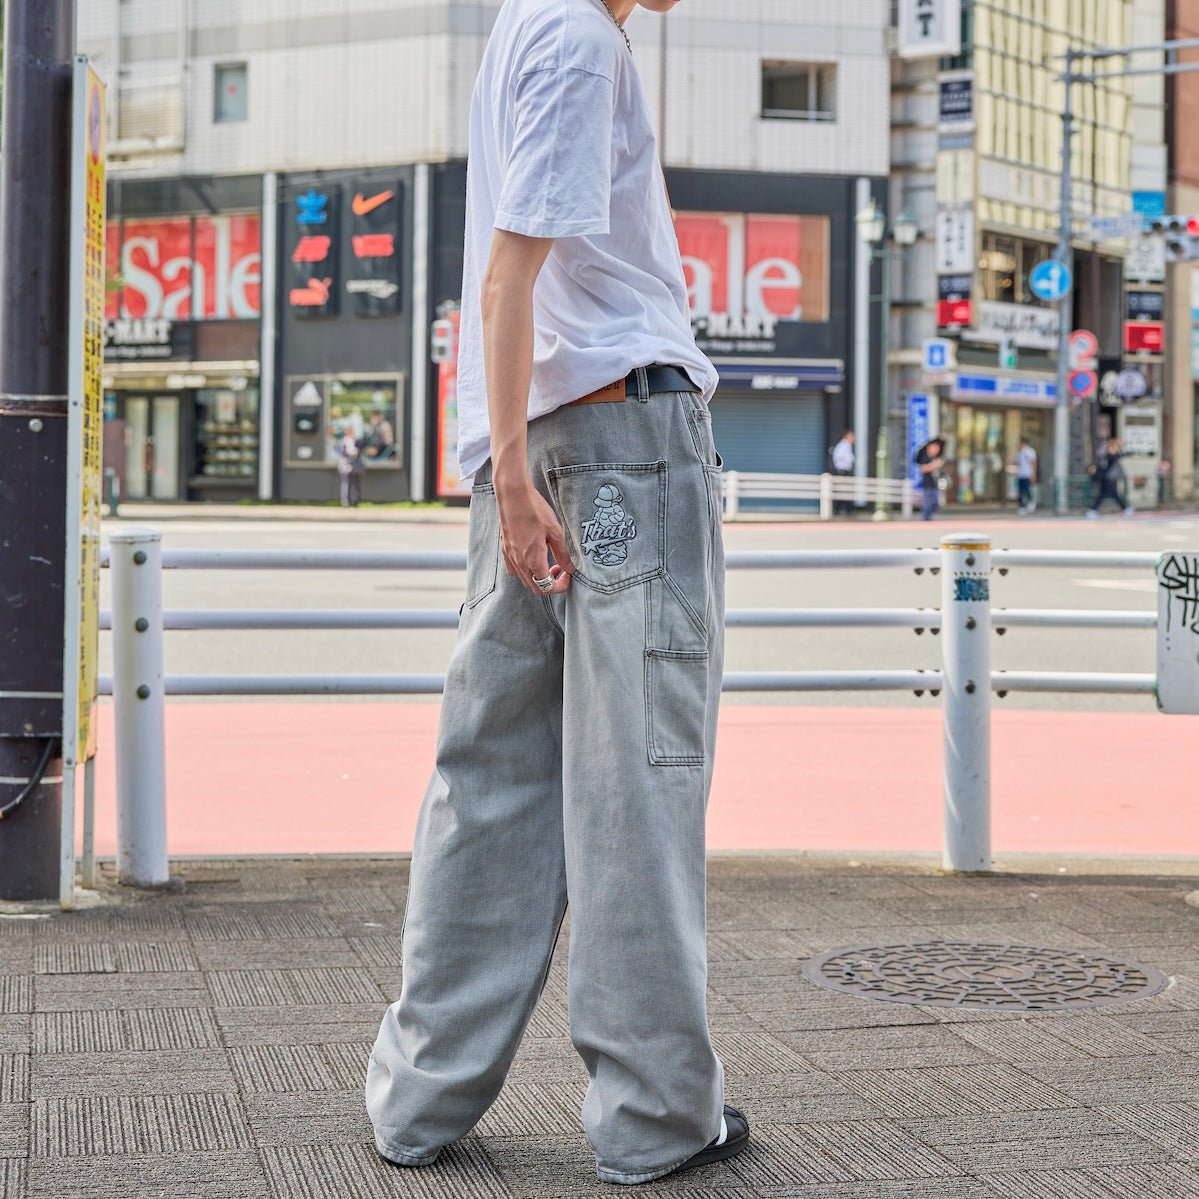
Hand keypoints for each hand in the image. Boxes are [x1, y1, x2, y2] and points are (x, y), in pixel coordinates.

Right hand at [494, 471, 574, 594]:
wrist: (513, 495)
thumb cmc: (535, 510)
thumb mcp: (555, 532)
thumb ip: (562, 554)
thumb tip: (570, 568)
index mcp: (534, 561)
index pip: (547, 587)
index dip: (561, 586)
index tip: (567, 574)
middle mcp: (519, 562)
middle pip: (535, 587)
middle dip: (550, 583)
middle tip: (559, 568)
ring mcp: (510, 556)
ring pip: (524, 579)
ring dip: (537, 577)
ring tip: (547, 562)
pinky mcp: (504, 548)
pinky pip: (513, 569)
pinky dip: (524, 570)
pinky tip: (531, 556)